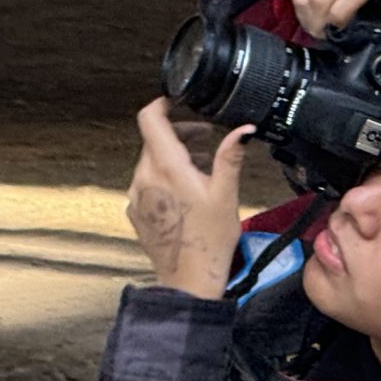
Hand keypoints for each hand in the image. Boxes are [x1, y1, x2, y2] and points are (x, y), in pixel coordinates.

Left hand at [128, 99, 253, 298]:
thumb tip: (243, 129)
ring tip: (200, 167)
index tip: (176, 101)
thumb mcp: (227, 192)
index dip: (162, 104)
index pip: (150, 120)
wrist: (189, 278)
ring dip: (172, 157)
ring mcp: (137, 197)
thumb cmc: (209, 239)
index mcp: (166, 168)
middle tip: (204, 139)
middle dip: (178, 134)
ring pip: (149, 162)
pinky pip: (146, 183)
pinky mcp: (136, 212)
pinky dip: (163, 178)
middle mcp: (145, 179)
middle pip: (153, 141)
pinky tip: (186, 191)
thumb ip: (231, 155)